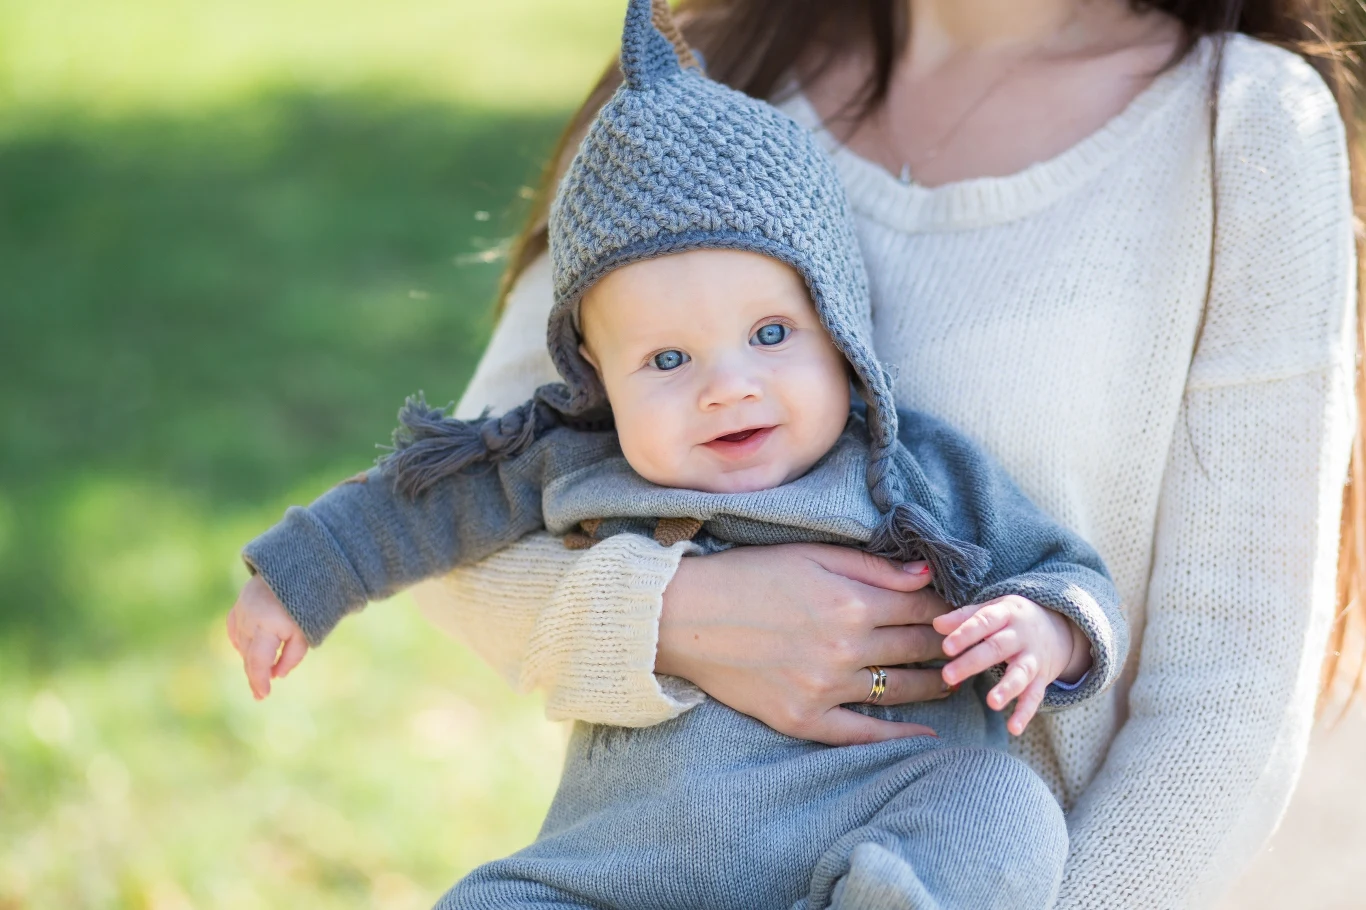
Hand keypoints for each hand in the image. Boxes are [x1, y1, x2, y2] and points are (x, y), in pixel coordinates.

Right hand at [225, 575, 308, 699]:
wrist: (299, 568)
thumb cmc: (308, 602)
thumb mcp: (306, 631)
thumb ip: (292, 656)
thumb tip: (277, 676)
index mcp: (267, 624)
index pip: (258, 660)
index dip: (259, 680)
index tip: (263, 695)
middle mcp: (250, 617)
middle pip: (248, 654)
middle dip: (255, 674)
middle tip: (261, 694)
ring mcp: (242, 609)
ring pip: (242, 643)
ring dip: (251, 658)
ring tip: (262, 671)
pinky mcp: (239, 604)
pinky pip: (235, 629)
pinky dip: (242, 642)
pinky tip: (249, 651)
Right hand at [656, 543, 953, 746]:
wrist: (683, 616)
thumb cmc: (746, 575)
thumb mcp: (810, 554)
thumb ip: (872, 567)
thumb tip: (925, 574)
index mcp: (850, 602)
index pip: (923, 609)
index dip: (950, 610)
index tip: (966, 612)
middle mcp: (845, 648)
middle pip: (918, 649)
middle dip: (949, 646)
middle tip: (970, 647)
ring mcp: (825, 688)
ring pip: (900, 690)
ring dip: (934, 685)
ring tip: (954, 680)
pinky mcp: (803, 719)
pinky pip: (863, 735)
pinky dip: (898, 737)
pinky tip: (924, 734)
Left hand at [934, 595, 1090, 735]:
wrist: (1058, 627)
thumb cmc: (1011, 618)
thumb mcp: (992, 610)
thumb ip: (965, 617)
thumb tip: (936, 624)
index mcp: (1006, 613)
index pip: (984, 621)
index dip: (965, 634)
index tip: (946, 647)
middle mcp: (1022, 635)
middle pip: (997, 648)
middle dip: (972, 662)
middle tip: (948, 676)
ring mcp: (1033, 657)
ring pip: (1021, 673)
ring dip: (1007, 688)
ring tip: (992, 703)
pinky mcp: (1042, 678)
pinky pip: (1035, 696)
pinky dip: (1025, 713)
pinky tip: (1014, 728)